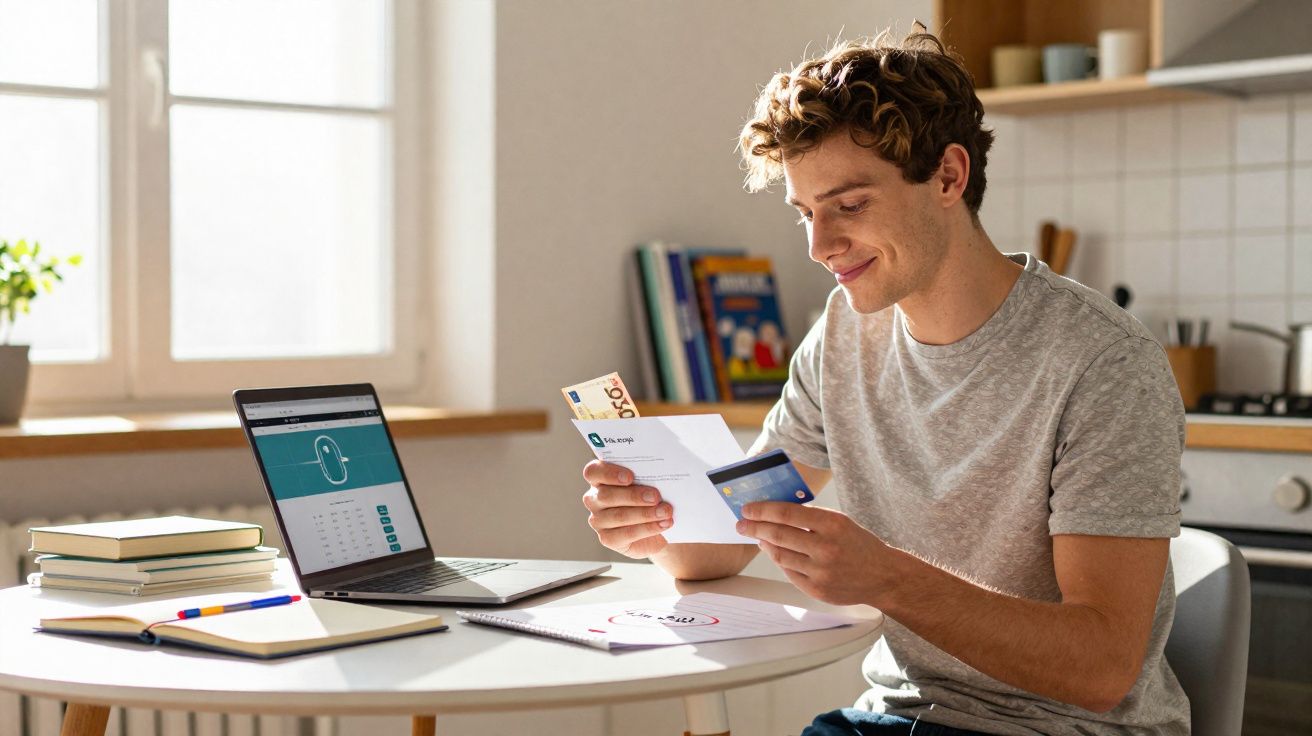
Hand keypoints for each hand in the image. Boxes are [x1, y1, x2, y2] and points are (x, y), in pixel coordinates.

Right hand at [581, 460, 672, 558]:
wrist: (659, 523)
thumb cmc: (650, 495)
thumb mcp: (648, 482)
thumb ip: (646, 476)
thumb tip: (659, 474)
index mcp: (599, 478)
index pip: (593, 472)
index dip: (609, 473)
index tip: (630, 477)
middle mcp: (594, 499)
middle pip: (606, 496)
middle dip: (633, 496)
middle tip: (656, 496)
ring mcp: (598, 520)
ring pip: (618, 516)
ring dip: (645, 513)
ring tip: (666, 511)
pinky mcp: (608, 538)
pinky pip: (626, 534)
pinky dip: (648, 528)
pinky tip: (663, 524)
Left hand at [736, 502, 888, 605]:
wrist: (883, 576)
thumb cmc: (859, 544)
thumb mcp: (840, 522)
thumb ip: (810, 517)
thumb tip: (774, 512)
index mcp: (832, 524)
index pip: (787, 514)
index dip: (762, 510)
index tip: (748, 508)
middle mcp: (825, 548)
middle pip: (778, 535)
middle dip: (754, 527)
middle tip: (742, 523)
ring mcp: (821, 572)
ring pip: (780, 555)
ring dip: (764, 544)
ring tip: (756, 536)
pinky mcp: (817, 590)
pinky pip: (789, 572)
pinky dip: (778, 560)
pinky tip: (774, 552)